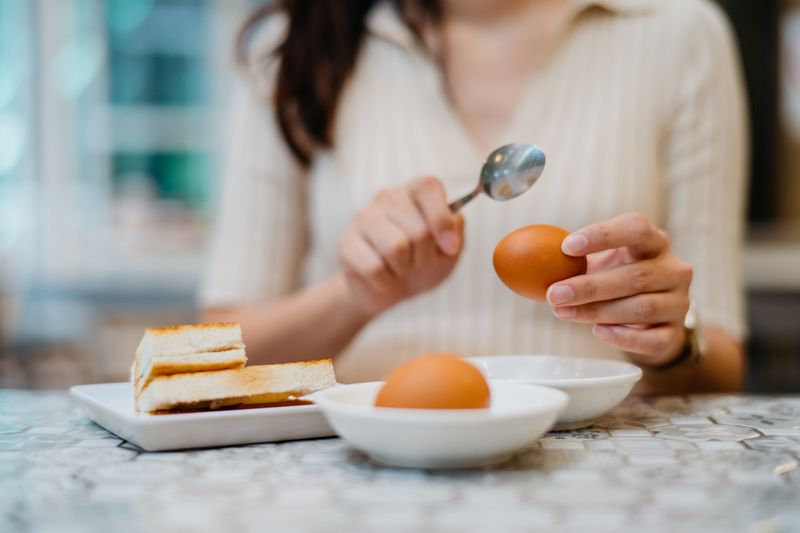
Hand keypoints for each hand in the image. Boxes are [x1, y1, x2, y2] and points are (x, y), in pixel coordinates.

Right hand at [337, 176, 463, 315]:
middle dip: (425, 257)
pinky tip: (383, 279)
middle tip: (418, 262)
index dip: (441, 219)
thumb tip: (452, 225)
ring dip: (405, 269)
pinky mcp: (346, 242)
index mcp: (415, 192)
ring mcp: (363, 217)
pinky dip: (386, 282)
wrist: (390, 290)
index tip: (450, 248)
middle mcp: (387, 197)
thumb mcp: (449, 251)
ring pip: (396, 247)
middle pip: (418, 229)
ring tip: (400, 269)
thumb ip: (456, 231)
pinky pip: (374, 267)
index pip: (427, 186)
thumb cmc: (422, 264)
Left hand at [546, 213, 692, 366]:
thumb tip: (518, 257)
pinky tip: (598, 331)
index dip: (602, 235)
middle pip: (635, 275)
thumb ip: (571, 259)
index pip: (636, 228)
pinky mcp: (674, 333)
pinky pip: (651, 338)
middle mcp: (673, 269)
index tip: (567, 247)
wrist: (649, 320)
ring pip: (641, 307)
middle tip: (554, 293)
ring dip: (597, 311)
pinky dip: (623, 337)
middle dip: (589, 286)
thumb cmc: (617, 280)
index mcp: (654, 242)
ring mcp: (678, 302)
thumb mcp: (600, 263)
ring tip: (563, 312)